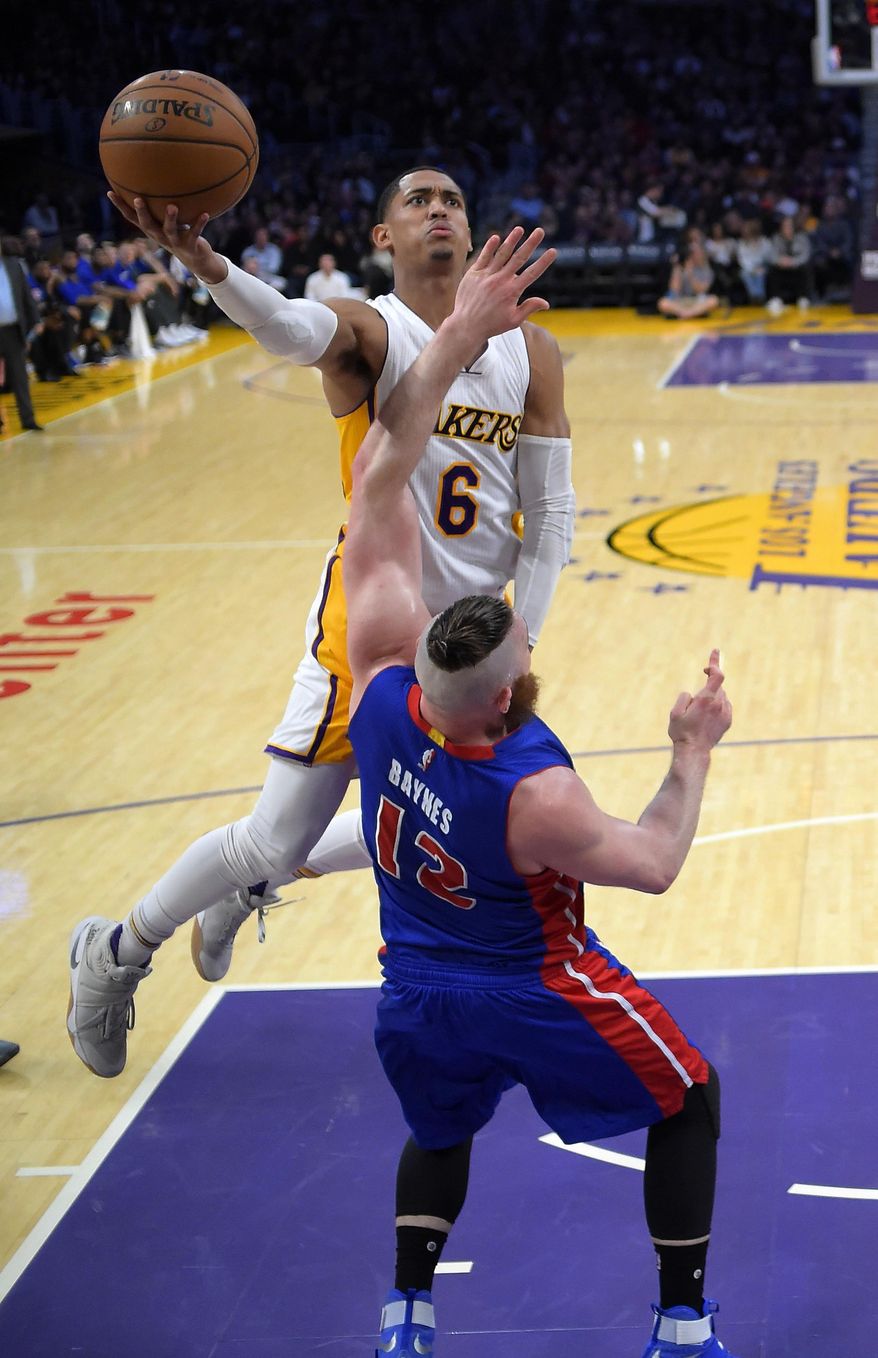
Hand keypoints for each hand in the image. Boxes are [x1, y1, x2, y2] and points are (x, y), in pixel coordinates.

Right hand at [106, 193, 226, 283]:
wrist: (197, 260)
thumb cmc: (181, 234)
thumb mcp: (169, 221)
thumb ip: (163, 206)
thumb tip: (159, 179)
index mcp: (153, 230)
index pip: (132, 218)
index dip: (121, 207)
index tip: (110, 192)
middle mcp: (160, 237)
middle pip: (147, 226)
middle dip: (142, 213)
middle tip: (138, 199)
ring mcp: (175, 242)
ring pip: (170, 230)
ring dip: (171, 218)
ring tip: (173, 206)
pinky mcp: (190, 246)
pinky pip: (194, 233)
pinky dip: (199, 224)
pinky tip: (205, 213)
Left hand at [450, 227, 555, 340]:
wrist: (466, 326)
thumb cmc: (492, 325)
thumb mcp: (513, 320)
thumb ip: (529, 308)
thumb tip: (546, 303)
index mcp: (512, 291)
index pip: (532, 273)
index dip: (543, 262)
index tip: (553, 251)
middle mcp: (500, 280)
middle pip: (519, 258)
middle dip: (531, 243)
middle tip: (540, 231)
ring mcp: (486, 275)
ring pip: (501, 254)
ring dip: (512, 240)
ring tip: (520, 229)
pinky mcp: (473, 273)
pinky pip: (483, 257)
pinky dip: (490, 247)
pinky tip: (497, 237)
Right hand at [668, 648, 731, 751]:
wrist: (694, 751)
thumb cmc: (682, 732)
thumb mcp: (675, 712)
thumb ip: (684, 698)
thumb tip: (692, 695)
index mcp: (706, 699)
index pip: (717, 675)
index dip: (715, 663)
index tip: (715, 652)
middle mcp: (719, 704)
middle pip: (717, 687)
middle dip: (708, 686)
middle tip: (697, 697)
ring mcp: (725, 713)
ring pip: (721, 697)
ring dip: (712, 698)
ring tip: (699, 713)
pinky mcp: (728, 721)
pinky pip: (724, 706)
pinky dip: (717, 706)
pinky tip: (707, 717)